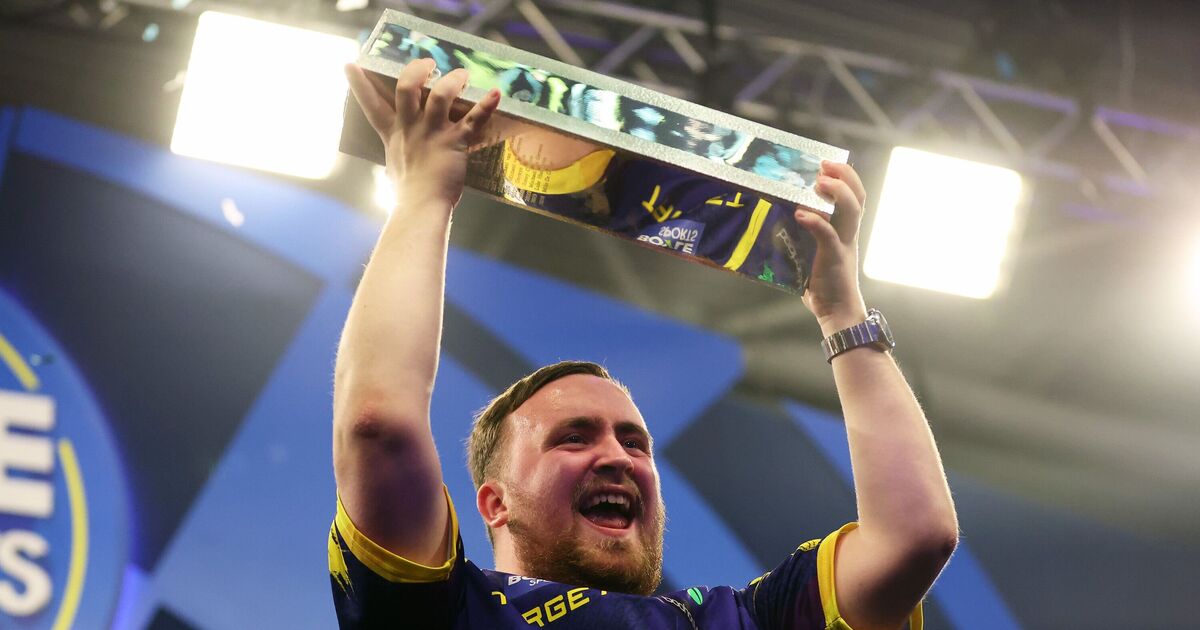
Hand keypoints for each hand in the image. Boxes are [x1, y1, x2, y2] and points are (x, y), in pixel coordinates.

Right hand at [344, 59, 500, 207]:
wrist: (421, 208)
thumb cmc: (409, 194)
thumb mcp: (395, 167)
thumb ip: (399, 153)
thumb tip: (400, 157)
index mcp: (393, 134)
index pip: (371, 106)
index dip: (360, 85)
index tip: (350, 65)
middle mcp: (411, 128)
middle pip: (407, 87)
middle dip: (417, 69)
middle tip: (429, 63)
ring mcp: (432, 133)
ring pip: (441, 95)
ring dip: (453, 80)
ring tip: (462, 75)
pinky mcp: (455, 142)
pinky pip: (474, 120)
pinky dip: (487, 105)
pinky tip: (496, 93)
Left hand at [793, 161, 869, 334]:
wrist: (837, 313)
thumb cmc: (822, 286)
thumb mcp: (812, 254)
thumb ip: (803, 237)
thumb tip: (779, 221)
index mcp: (845, 232)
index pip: (855, 197)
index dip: (846, 177)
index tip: (829, 164)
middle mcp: (849, 234)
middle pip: (858, 197)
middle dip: (844, 176)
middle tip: (825, 165)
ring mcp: (843, 245)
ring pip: (851, 211)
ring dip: (837, 192)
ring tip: (819, 181)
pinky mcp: (834, 258)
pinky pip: (828, 235)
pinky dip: (815, 222)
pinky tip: (800, 213)